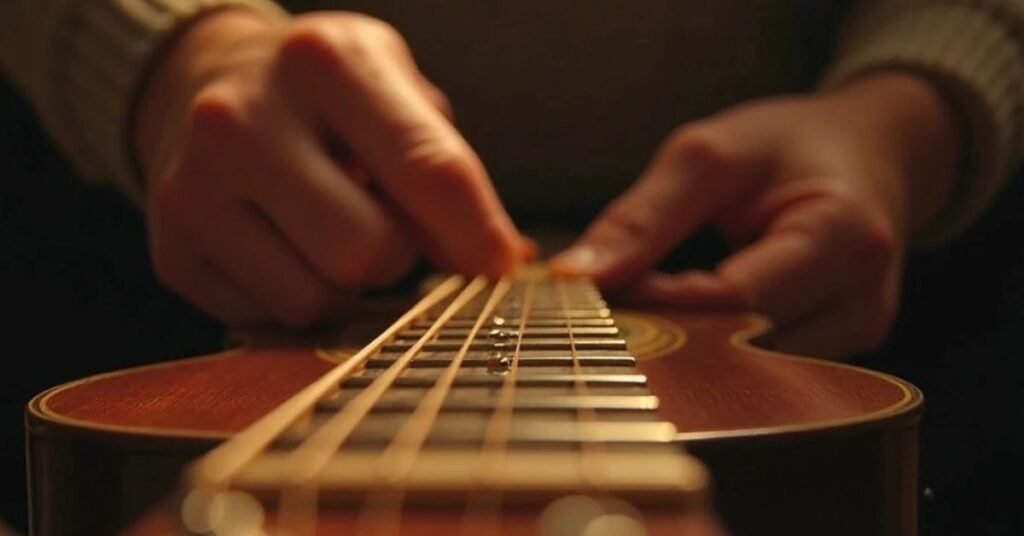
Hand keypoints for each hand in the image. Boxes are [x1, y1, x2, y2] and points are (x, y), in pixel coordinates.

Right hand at [136, 9, 528, 326]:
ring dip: (345, 286)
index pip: (427, 166)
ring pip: (316, 298)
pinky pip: (271, 319)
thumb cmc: (323, 97)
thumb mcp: (391, 94)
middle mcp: (243, 119)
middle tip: (381, 228)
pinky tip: (282, 248)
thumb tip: (497, 261)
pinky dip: (296, 297)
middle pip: (367, 252)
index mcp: (324, 63)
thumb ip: (443, 170)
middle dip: (395, 258)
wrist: (198, 84)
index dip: (477, 231)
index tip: (503, 269)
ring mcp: (194, 188)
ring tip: (325, 233)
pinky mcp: (172, 250)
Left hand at [552, 73, 959, 358]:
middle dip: (666, 330)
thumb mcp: (711, 154)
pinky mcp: (840, 354)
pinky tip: (683, 320)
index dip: (657, 302)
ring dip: (686, 343)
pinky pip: (760, 366)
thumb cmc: (790, 145)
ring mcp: (855, 336)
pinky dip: (713, 347)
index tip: (595, 290)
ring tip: (645, 306)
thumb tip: (573, 277)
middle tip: (607, 305)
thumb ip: (643, 217)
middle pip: (741, 346)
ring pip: (746, 368)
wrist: (872, 153)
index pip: (734, 299)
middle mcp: (862, 302)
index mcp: (846, 238)